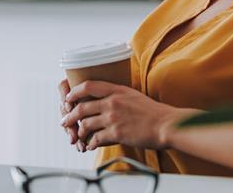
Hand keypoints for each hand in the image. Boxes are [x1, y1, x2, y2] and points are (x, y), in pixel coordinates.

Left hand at [61, 80, 196, 150]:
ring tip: (79, 135)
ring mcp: (114, 118)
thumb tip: (106, 96)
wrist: (166, 125)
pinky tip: (90, 145)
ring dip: (80, 131)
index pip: (88, 86)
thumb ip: (119, 94)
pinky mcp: (117, 133)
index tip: (68, 98)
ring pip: (86, 124)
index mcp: (117, 90)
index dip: (74, 92)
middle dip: (70, 116)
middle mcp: (113, 102)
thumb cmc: (153, 112)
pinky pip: (96, 139)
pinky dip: (90, 143)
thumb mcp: (134, 95)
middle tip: (65, 121)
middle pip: (82, 107)